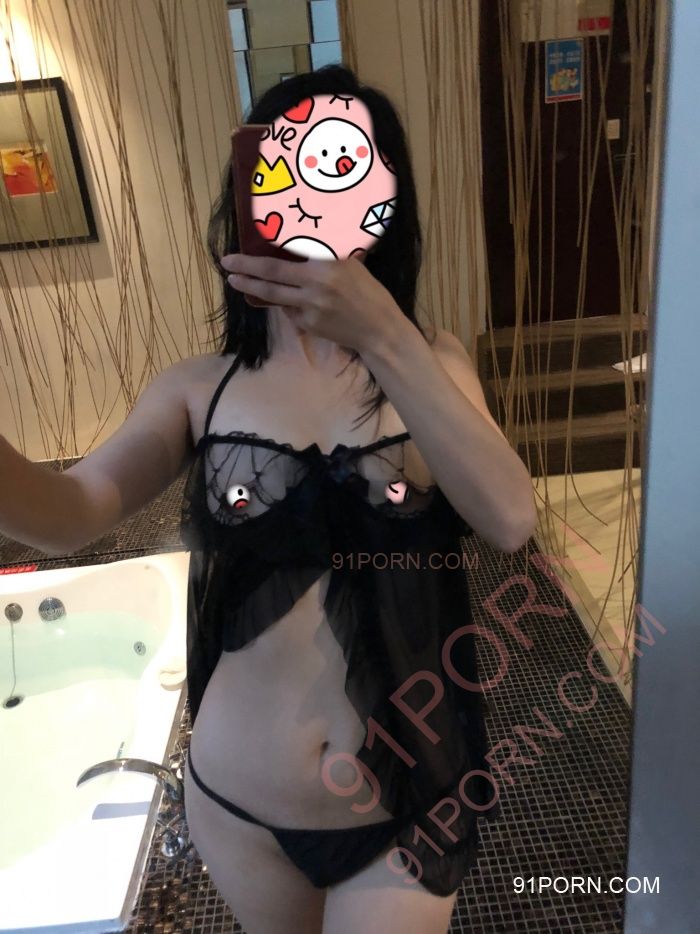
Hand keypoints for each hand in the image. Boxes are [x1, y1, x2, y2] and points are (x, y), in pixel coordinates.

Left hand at [219, 252, 401, 354]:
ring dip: (250, 287)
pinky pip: (289, 310)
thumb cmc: (367, 292)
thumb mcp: (351, 264)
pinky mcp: (309, 324)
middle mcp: (316, 284)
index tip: (238, 252)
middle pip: (272, 275)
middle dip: (245, 268)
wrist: (378, 329)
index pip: (286, 255)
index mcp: (327, 264)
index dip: (258, 255)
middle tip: (226, 264)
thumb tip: (300, 244)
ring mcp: (311, 307)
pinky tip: (286, 299)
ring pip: (273, 296)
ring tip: (235, 281)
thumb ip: (326, 255)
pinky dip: (284, 303)